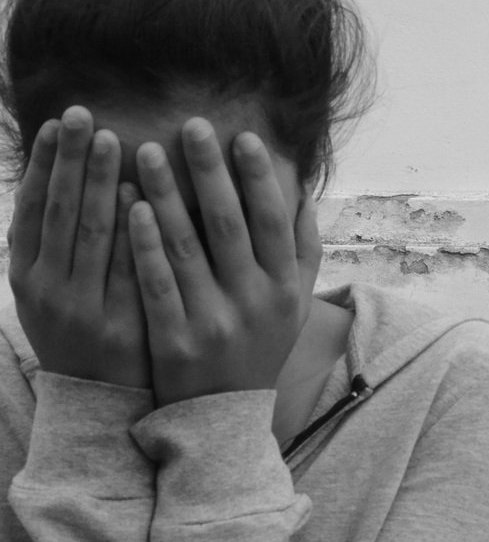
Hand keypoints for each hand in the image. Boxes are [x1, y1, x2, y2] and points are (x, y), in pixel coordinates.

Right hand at [7, 106, 150, 387]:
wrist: (101, 402)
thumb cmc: (81, 331)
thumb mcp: (50, 290)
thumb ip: (53, 244)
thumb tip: (63, 176)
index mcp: (25, 276)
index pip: (33, 209)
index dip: (45, 164)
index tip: (58, 122)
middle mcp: (47, 290)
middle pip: (60, 213)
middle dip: (72, 161)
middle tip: (87, 115)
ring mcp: (84, 308)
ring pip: (91, 235)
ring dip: (100, 184)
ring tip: (114, 140)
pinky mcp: (121, 324)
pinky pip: (129, 269)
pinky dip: (134, 230)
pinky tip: (144, 196)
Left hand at [129, 118, 320, 406]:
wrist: (224, 417)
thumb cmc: (261, 346)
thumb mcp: (296, 303)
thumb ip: (303, 248)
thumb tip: (302, 190)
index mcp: (285, 288)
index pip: (273, 222)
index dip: (258, 177)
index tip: (242, 135)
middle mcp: (254, 302)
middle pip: (230, 225)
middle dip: (210, 171)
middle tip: (191, 124)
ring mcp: (214, 322)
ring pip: (187, 248)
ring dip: (166, 194)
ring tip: (144, 151)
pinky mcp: (174, 340)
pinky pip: (156, 283)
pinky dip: (144, 244)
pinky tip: (131, 206)